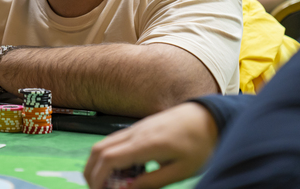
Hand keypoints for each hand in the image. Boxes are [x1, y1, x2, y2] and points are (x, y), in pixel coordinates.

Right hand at [84, 102, 217, 188]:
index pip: (109, 159)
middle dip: (91, 172)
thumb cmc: (200, 145)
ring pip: (103, 143)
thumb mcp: (181, 171)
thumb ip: (153, 182)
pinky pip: (114, 141)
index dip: (98, 178)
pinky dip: (108, 157)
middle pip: (98, 149)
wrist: (208, 117)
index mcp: (146, 144)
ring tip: (107, 183)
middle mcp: (135, 133)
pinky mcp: (139, 128)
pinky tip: (122, 171)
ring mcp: (135, 129)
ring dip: (98, 163)